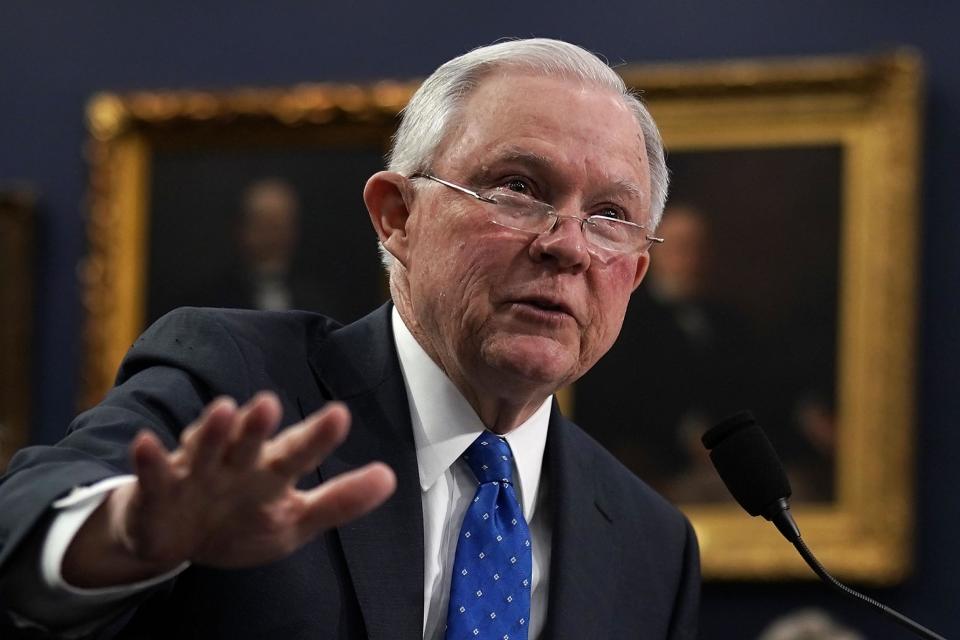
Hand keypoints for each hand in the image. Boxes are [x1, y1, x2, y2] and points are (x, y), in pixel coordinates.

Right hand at [62, 393, 395, 586]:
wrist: (176, 541)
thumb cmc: (241, 521)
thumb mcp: (295, 520)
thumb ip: (340, 501)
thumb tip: (391, 477)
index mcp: (270, 470)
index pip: (297, 451)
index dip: (316, 437)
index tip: (340, 416)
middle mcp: (236, 461)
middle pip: (249, 442)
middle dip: (257, 425)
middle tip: (270, 403)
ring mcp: (195, 471)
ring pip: (204, 447)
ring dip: (212, 430)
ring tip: (223, 411)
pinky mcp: (157, 489)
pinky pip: (153, 472)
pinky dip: (149, 459)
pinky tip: (146, 445)